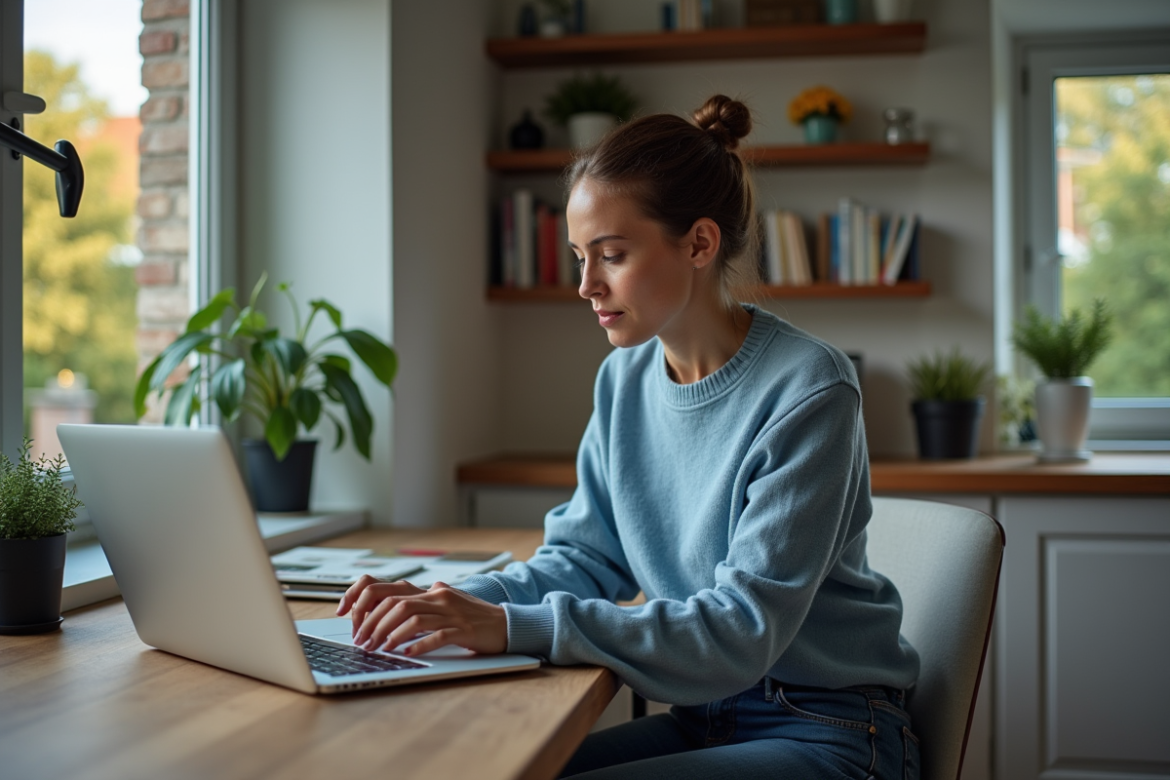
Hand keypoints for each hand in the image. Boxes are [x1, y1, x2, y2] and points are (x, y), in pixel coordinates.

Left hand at [337, 576, 507, 656]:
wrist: (506, 624)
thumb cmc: (472, 618)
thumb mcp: (443, 605)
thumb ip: (420, 605)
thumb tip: (388, 613)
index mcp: (430, 591)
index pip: (386, 588)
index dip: (362, 601)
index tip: (348, 618)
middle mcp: (438, 597)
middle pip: (395, 604)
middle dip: (372, 624)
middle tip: (362, 642)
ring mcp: (451, 612)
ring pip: (412, 618)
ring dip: (389, 635)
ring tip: (379, 649)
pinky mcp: (464, 629)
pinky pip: (436, 636)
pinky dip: (418, 645)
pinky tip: (407, 654)